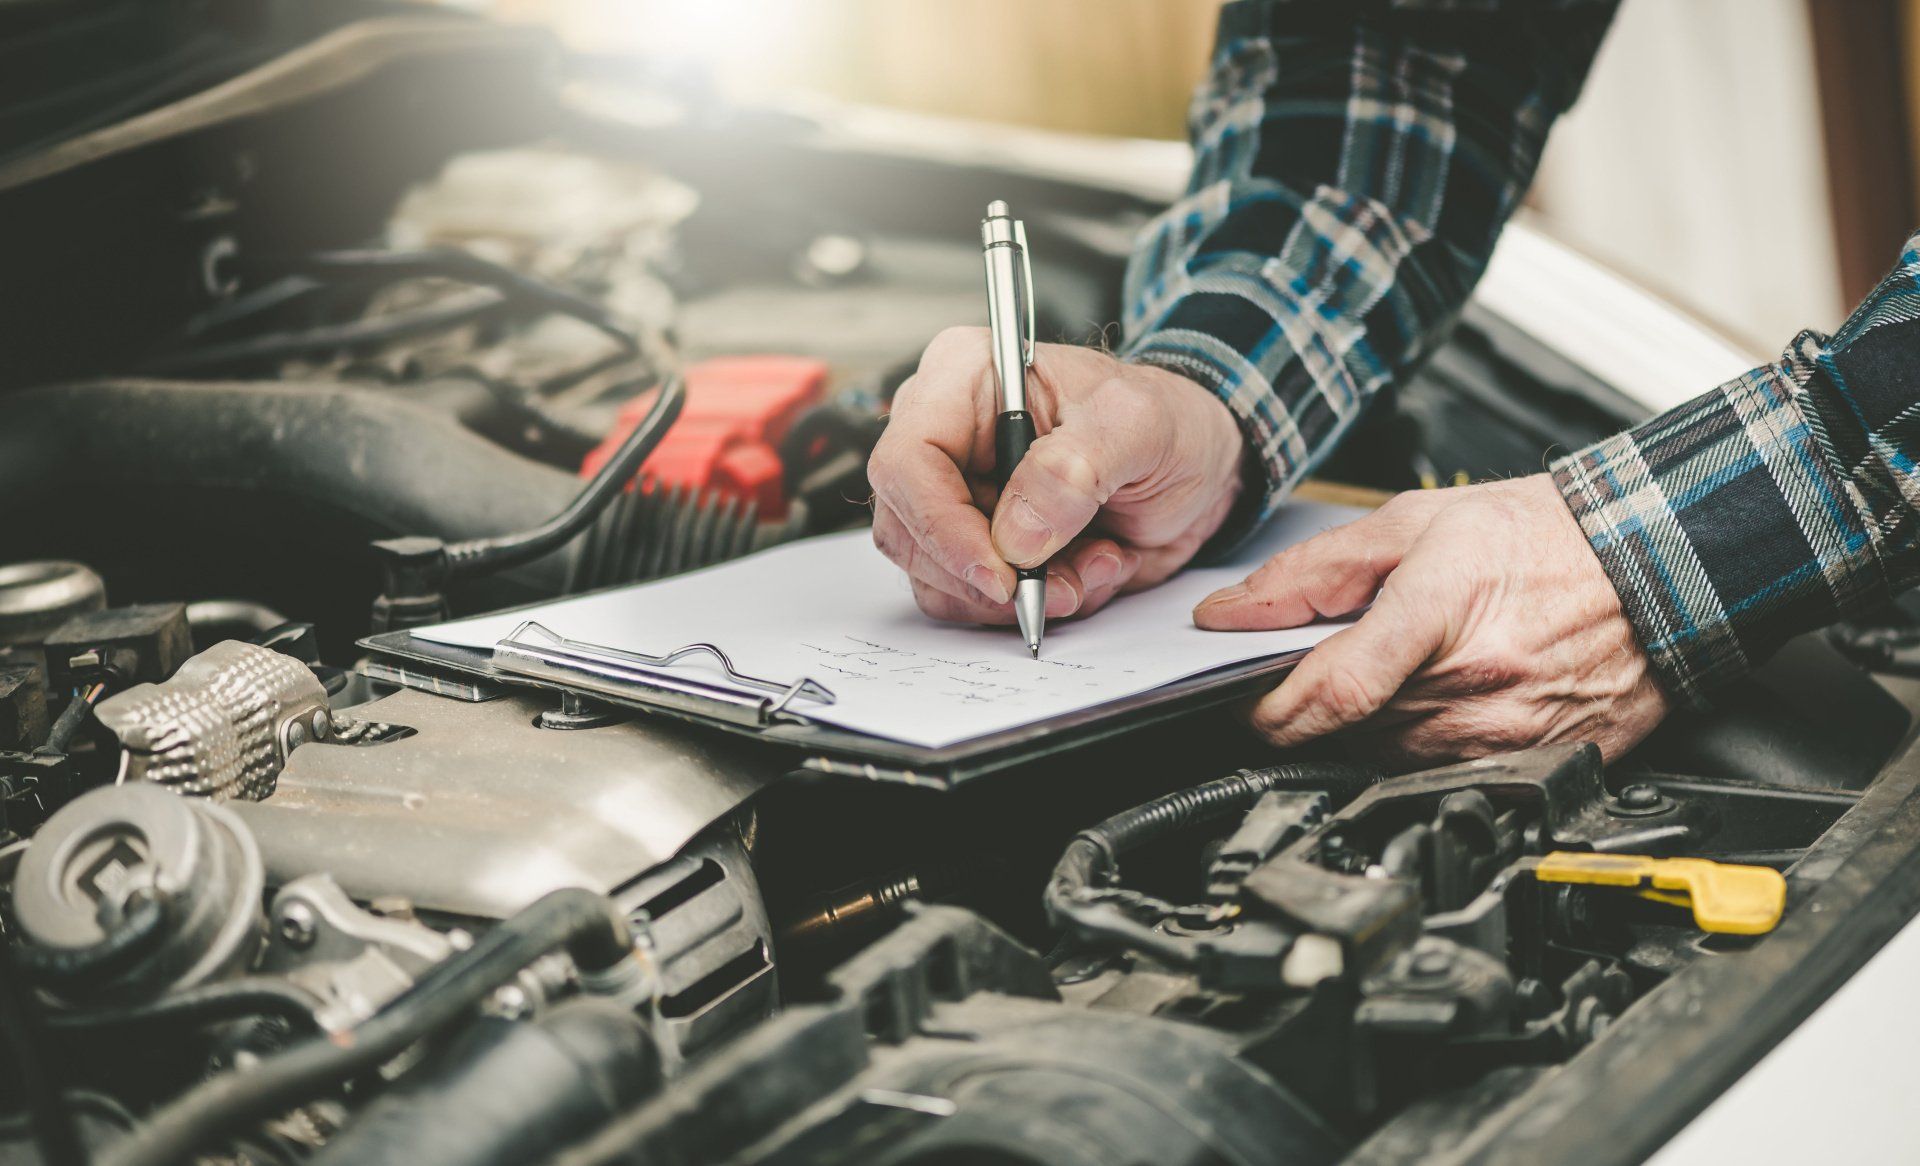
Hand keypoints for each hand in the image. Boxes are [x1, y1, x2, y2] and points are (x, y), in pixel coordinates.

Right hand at [868, 327, 1245, 622]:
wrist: (1196, 463)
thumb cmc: (1165, 421)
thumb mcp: (1139, 425)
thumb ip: (1075, 469)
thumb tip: (1016, 534)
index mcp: (965, 378)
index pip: (906, 462)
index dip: (941, 528)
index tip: (1000, 573)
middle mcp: (946, 437)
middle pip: (908, 531)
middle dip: (987, 576)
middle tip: (1062, 584)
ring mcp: (956, 495)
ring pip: (936, 576)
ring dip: (1019, 595)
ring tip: (1093, 564)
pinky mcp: (977, 542)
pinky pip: (972, 598)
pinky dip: (1032, 603)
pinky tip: (1086, 567)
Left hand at [1192, 476, 1670, 761]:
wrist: (1658, 564)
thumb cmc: (1543, 536)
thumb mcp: (1415, 522)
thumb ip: (1313, 571)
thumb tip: (1234, 612)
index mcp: (1440, 611)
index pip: (1332, 689)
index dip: (1271, 708)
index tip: (1247, 704)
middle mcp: (1476, 682)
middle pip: (1350, 728)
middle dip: (1319, 705)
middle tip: (1336, 662)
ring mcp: (1510, 731)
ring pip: (1391, 757)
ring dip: (1372, 725)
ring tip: (1408, 668)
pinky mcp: (1536, 761)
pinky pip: (1447, 772)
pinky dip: (1425, 744)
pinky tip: (1449, 697)